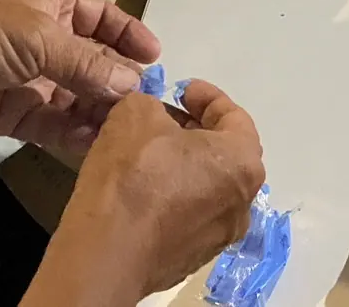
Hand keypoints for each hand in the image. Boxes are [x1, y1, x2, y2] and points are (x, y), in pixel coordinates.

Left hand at [0, 0, 160, 157]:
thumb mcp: (38, 38)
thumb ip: (87, 63)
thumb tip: (133, 84)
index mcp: (53, 6)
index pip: (103, 18)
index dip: (130, 35)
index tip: (158, 58)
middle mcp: (47, 41)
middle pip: (96, 62)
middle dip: (120, 83)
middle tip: (147, 109)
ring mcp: (31, 80)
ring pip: (78, 98)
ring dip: (100, 112)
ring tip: (125, 132)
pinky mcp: (14, 115)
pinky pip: (54, 125)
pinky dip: (74, 134)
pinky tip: (94, 145)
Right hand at [49, 82, 265, 298]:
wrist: (106, 252)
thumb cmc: (134, 174)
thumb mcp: (137, 114)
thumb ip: (153, 104)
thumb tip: (153, 116)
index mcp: (242, 162)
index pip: (234, 116)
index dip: (207, 97)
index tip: (181, 90)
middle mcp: (242, 202)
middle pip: (224, 153)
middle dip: (196, 130)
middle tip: (166, 118)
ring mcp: (220, 235)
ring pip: (207, 186)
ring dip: (184, 165)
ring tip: (151, 151)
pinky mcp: (193, 258)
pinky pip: (190, 214)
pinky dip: (174, 196)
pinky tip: (144, 188)